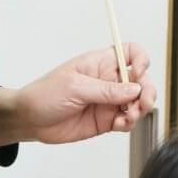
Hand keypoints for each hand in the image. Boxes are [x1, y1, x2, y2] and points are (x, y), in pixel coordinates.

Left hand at [0, 43, 156, 146]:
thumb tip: (134, 89)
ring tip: (128, 116)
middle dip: (147, 90)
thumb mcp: (75, 87)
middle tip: (141, 103)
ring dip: (140, 109)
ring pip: (138, 102)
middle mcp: (108, 81)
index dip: (140, 60)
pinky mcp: (106, 120)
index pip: (130, 52)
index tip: (138, 73)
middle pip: (141, 80)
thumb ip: (105, 90)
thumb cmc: (45, 94)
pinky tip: (118, 124)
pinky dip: (129, 123)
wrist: (29, 120)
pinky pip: (127, 121)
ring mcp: (108, 101)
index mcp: (100, 63)